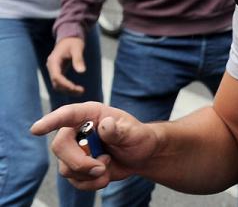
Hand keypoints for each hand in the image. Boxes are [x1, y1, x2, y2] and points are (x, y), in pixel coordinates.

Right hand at [30, 102, 161, 191]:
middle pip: (60, 147)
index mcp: (90, 114)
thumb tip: (105, 125)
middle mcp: (77, 130)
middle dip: (80, 162)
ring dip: (89, 174)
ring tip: (108, 166)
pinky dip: (91, 183)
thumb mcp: (134, 133)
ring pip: (66, 168)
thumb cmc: (137, 137)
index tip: (36, 129)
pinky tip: (104, 177)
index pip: (67, 115)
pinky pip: (74, 180)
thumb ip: (119, 131)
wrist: (140, 156)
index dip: (50, 121)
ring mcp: (74, 149)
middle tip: (102, 166)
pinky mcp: (75, 167)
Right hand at [47, 37, 87, 94]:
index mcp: (53, 61)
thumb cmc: (73, 42)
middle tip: (81, 91)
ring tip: (81, 92)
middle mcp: (51, 67)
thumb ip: (78, 59)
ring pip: (57, 85)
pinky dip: (68, 87)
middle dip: (67, 89)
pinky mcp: (58, 71)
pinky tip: (78, 89)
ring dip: (68, 90)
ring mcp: (54, 70)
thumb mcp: (77, 48)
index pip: (56, 76)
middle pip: (56, 83)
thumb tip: (82, 72)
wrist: (69, 37)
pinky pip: (60, 82)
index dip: (65, 84)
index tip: (75, 88)